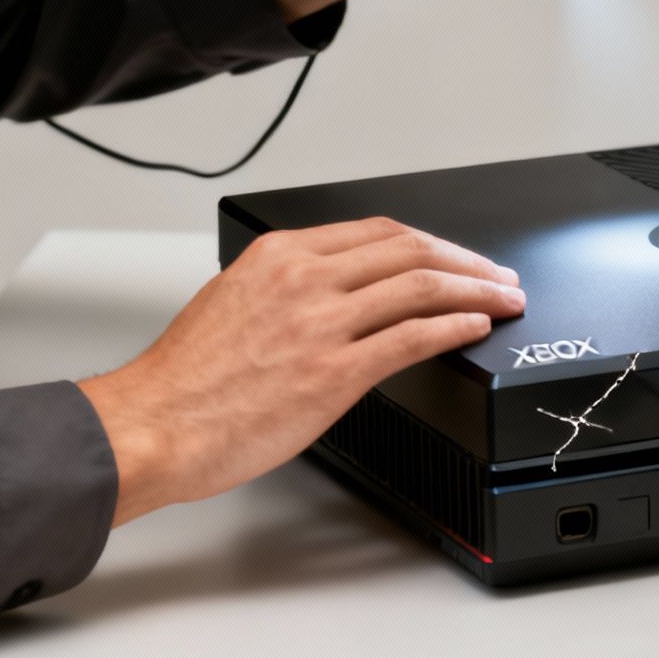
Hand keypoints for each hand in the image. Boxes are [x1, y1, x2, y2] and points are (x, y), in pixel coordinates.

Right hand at [76, 217, 525, 525]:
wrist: (153, 426)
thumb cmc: (186, 378)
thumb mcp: (234, 299)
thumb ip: (290, 286)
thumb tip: (343, 291)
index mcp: (280, 254)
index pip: (379, 231)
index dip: (433, 242)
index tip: (460, 255)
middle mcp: (305, 279)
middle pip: (412, 250)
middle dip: (468, 261)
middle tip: (501, 275)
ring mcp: (322, 324)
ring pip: (423, 286)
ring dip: (477, 290)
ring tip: (506, 299)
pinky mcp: (334, 371)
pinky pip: (415, 336)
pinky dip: (457, 326)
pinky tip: (477, 328)